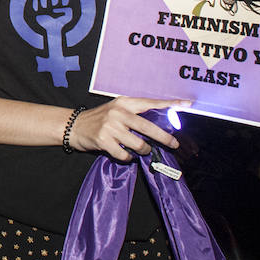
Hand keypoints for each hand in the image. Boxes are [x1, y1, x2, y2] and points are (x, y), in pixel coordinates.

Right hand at [67, 97, 189, 161]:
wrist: (73, 126)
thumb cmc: (99, 119)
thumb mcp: (116, 110)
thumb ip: (134, 114)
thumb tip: (160, 125)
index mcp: (124, 102)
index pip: (150, 103)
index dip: (169, 104)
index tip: (186, 104)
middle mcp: (118, 113)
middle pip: (149, 127)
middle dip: (164, 138)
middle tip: (174, 144)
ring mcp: (111, 127)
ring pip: (139, 144)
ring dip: (143, 150)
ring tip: (140, 149)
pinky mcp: (104, 141)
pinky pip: (125, 155)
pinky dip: (128, 157)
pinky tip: (124, 154)